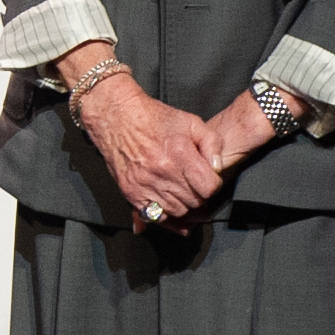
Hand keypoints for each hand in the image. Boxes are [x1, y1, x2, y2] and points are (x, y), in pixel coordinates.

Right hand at [69, 55, 229, 224]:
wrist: (117, 118)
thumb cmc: (155, 118)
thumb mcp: (191, 121)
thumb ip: (212, 143)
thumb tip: (217, 168)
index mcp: (180, 154)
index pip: (209, 188)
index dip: (213, 184)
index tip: (208, 179)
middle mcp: (163, 173)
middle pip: (194, 202)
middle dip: (199, 195)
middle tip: (194, 184)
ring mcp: (145, 185)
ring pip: (177, 211)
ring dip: (184, 205)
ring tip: (181, 191)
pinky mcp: (131, 193)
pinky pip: (155, 216)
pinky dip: (165, 215)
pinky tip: (168, 204)